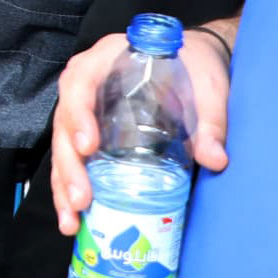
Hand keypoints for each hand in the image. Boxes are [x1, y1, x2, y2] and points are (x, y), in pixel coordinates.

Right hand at [48, 21, 233, 234]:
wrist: (195, 63)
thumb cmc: (196, 65)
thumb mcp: (208, 87)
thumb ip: (210, 120)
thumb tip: (214, 159)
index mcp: (107, 59)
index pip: (80, 84)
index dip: (78, 115)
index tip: (89, 147)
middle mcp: (87, 83)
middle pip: (64, 124)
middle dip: (69, 165)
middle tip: (81, 199)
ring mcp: (85, 109)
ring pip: (63, 147)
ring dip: (63, 185)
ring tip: (71, 219)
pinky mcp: (90, 132)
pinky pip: (73, 159)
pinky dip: (70, 188)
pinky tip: (74, 217)